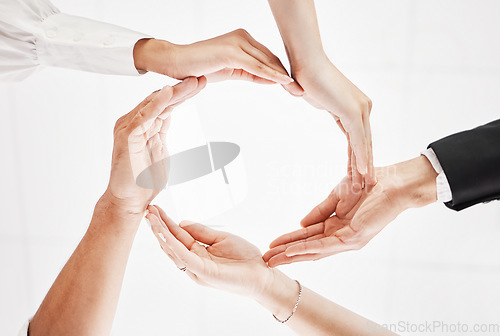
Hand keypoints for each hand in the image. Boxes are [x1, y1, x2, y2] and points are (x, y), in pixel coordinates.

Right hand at [106, 77, 206, 213]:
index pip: (165, 104)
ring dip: (175, 92)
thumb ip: (162, 132)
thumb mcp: (160, 150)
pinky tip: (168, 92)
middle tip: (201, 78)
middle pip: (162, 100)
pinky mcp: (127, 136)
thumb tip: (169, 117)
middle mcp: (134, 122)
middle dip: (182, 89)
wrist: (131, 201)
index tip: (200, 84)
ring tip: (193, 82)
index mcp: (144, 125)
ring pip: (155, 104)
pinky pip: (144, 116)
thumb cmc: (143, 180)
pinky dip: (157, 103)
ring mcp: (129, 127)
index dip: (183, 94)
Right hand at [134, 30, 302, 95]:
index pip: (268, 57)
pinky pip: (255, 66)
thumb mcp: (232, 71)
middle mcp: (242, 37)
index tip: (294, 85)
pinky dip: (270, 75)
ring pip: (265, 62)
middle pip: (270, 59)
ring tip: (296, 90)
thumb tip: (272, 80)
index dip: (281, 71)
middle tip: (301, 90)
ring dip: (282, 77)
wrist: (178, 64)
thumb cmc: (201, 67)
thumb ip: (251, 74)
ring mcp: (237, 42)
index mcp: (243, 39)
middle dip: (286, 76)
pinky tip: (282, 82)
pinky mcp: (231, 51)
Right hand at [147, 205, 272, 298]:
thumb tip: (181, 222)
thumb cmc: (245, 258)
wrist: (262, 274)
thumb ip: (201, 232)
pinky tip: (164, 234)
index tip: (155, 209)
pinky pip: (184, 258)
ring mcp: (196, 268)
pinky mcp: (203, 272)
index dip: (166, 222)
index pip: (178, 235)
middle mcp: (193, 262)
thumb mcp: (221, 238)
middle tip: (147, 210)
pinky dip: (172, 246)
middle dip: (158, 226)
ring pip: (173, 250)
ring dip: (161, 234)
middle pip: (171, 242)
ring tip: (151, 219)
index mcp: (198, 252)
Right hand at [263, 156, 437, 266]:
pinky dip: (308, 248)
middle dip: (285, 254)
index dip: (288, 241)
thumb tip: (300, 223)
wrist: (392, 182)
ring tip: (274, 259)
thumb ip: (319, 211)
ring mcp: (348, 240)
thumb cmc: (368, 185)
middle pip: (308, 249)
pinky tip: (293, 251)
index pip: (307, 237)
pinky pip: (327, 245)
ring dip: (292, 255)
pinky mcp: (355, 238)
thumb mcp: (336, 197)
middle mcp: (341, 237)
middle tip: (265, 260)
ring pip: (315, 251)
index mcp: (336, 227)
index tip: (271, 245)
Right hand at [291, 55, 374, 182]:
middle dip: (365, 166)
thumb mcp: (321, 99)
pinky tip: (360, 172)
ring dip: (363, 167)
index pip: (359, 138)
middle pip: (364, 143)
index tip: (358, 174)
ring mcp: (360, 109)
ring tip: (364, 185)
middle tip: (366, 185)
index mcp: (357, 106)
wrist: (304, 62)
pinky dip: (359, 157)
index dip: (359, 157)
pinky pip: (357, 140)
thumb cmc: (307, 77)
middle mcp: (363, 107)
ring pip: (363, 144)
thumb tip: (322, 106)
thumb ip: (328, 108)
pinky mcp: (353, 111)